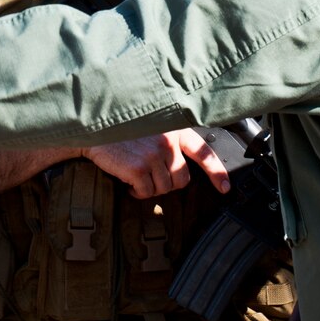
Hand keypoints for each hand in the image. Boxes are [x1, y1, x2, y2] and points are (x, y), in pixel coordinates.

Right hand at [83, 129, 230, 199]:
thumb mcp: (153, 127)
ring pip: (164, 188)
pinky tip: (128, 182)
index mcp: (176, 130)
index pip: (204, 152)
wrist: (95, 129)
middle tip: (152, 178)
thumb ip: (170, 142)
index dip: (217, 172)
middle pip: (182, 179)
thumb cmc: (123, 130)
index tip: (224, 188)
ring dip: (150, 188)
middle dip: (169, 184)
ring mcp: (154, 155)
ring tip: (137, 176)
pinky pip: (146, 193)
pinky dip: (137, 193)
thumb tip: (181, 170)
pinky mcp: (139, 168)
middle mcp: (168, 142)